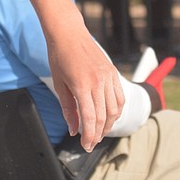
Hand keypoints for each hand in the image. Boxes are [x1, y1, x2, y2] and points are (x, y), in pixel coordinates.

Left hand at [47, 27, 124, 150]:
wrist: (68, 33)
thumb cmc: (59, 57)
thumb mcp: (59, 84)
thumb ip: (68, 109)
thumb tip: (73, 130)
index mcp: (82, 86)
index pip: (90, 119)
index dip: (89, 136)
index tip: (86, 146)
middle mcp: (98, 82)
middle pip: (104, 117)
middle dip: (98, 134)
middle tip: (91, 144)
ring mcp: (108, 77)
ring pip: (115, 109)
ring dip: (109, 124)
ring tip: (99, 132)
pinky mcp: (113, 72)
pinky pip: (120, 97)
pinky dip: (116, 110)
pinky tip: (109, 116)